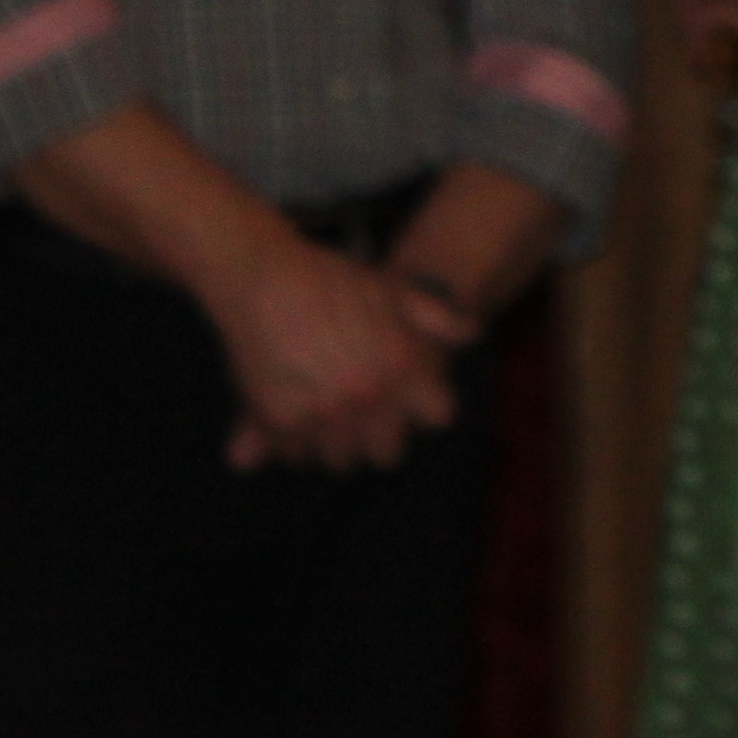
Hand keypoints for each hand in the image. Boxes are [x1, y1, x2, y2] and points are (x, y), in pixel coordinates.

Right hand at [205, 234, 458, 474]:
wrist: (264, 277)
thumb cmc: (333, 280)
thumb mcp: (394, 291)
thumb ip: (438, 318)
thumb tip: (472, 335)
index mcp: (401, 367)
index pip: (438, 418)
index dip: (427, 409)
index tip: (411, 402)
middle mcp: (367, 397)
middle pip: (388, 454)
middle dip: (380, 439)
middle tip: (365, 419)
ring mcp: (323, 414)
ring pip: (340, 460)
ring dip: (337, 446)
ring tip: (328, 420)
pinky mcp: (280, 421)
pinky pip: (294, 454)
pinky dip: (295, 444)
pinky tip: (295, 417)